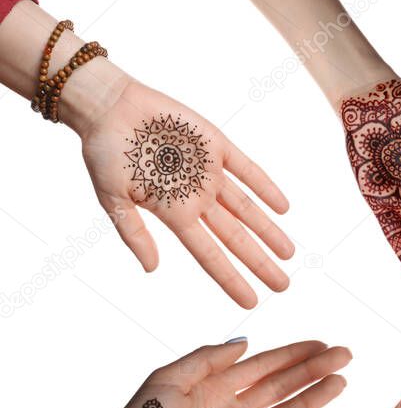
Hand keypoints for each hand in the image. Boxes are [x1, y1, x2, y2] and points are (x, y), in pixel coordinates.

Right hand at [80, 80, 294, 307]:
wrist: (108, 106)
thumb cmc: (104, 152)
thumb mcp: (112, 198)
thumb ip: (133, 233)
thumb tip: (151, 269)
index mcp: (174, 213)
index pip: (209, 254)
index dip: (230, 278)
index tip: (251, 301)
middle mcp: (196, 197)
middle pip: (236, 237)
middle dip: (259, 262)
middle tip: (283, 285)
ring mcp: (209, 173)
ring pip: (247, 208)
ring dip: (268, 230)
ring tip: (289, 253)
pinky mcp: (216, 146)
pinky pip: (247, 169)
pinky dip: (265, 186)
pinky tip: (283, 207)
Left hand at [103, 340, 348, 407]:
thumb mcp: (167, 379)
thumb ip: (206, 359)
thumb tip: (245, 343)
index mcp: (216, 385)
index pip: (265, 364)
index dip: (294, 353)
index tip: (322, 343)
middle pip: (283, 385)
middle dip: (314, 370)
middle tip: (344, 355)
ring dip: (314, 398)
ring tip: (341, 382)